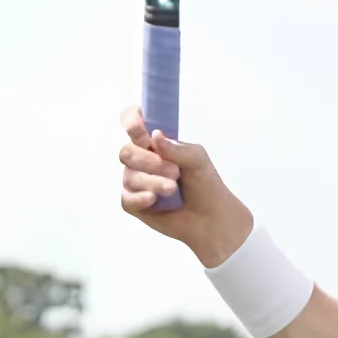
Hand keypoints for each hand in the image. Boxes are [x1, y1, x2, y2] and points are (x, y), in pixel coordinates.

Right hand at [119, 107, 253, 269]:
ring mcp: (136, 180)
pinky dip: (141, 198)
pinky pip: (127, 198)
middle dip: (148, 161)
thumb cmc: (205, 184)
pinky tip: (154, 200)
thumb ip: (177, 148)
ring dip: (153, 182)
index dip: (131, 120)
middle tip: (174, 172)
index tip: (139, 129)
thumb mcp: (198, 159)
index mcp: (155, 142)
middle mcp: (141, 159)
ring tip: (173, 189)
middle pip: (127, 152)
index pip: (133, 121)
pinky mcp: (134, 202)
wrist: (211, 217)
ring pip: (129, 176)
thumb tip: (154, 136)